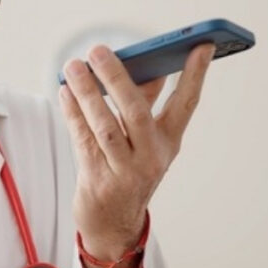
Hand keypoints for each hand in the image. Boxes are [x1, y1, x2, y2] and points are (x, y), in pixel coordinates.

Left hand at [58, 43, 213, 261]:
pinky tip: (64, 92)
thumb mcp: (144, 142)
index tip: (202, 45)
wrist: (113, 222)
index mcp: (168, 143)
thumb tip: (140, 66)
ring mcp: (125, 171)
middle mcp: (151, 157)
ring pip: (104, 126)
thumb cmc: (127, 170)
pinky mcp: (98, 180)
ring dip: (87, 93)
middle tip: (98, 51)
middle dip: (117, 79)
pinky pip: (82, 139)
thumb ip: (141, 105)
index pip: (187, 104)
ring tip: (73, 67)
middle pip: (136, 113)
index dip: (196, 75)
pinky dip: (72, 113)